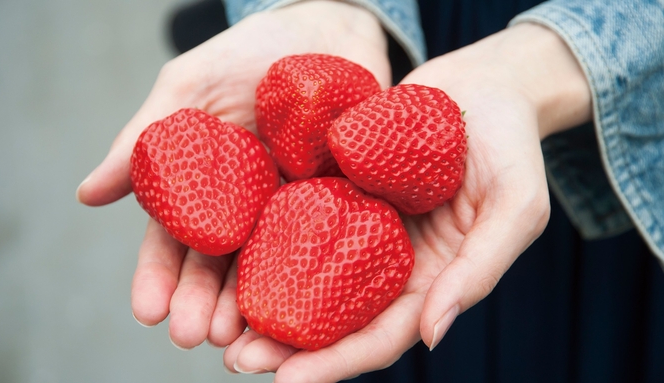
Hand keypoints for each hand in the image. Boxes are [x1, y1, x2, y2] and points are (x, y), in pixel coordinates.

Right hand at [76, 0, 390, 349]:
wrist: (327, 29)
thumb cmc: (249, 54)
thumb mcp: (188, 90)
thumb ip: (145, 141)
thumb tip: (86, 196)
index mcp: (207, 186)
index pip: (176, 240)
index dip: (159, 277)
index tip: (148, 312)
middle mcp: (249, 206)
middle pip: (222, 265)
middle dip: (204, 304)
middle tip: (194, 337)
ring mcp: (296, 206)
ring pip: (271, 266)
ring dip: (252, 305)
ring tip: (240, 337)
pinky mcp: (344, 200)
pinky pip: (331, 244)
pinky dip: (315, 279)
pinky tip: (306, 307)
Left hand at [222, 23, 590, 381]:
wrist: (483, 84)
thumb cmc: (510, 145)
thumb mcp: (515, 207)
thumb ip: (480, 271)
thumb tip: (433, 336)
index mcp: (432, 279)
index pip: (382, 336)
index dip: (337, 363)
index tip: (286, 382)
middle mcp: (390, 261)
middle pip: (335, 317)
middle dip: (288, 345)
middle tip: (237, 360)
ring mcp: (362, 226)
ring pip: (310, 276)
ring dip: (270, 302)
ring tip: (224, 322)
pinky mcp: (340, 188)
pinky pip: (303, 220)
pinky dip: (271, 244)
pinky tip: (235, 255)